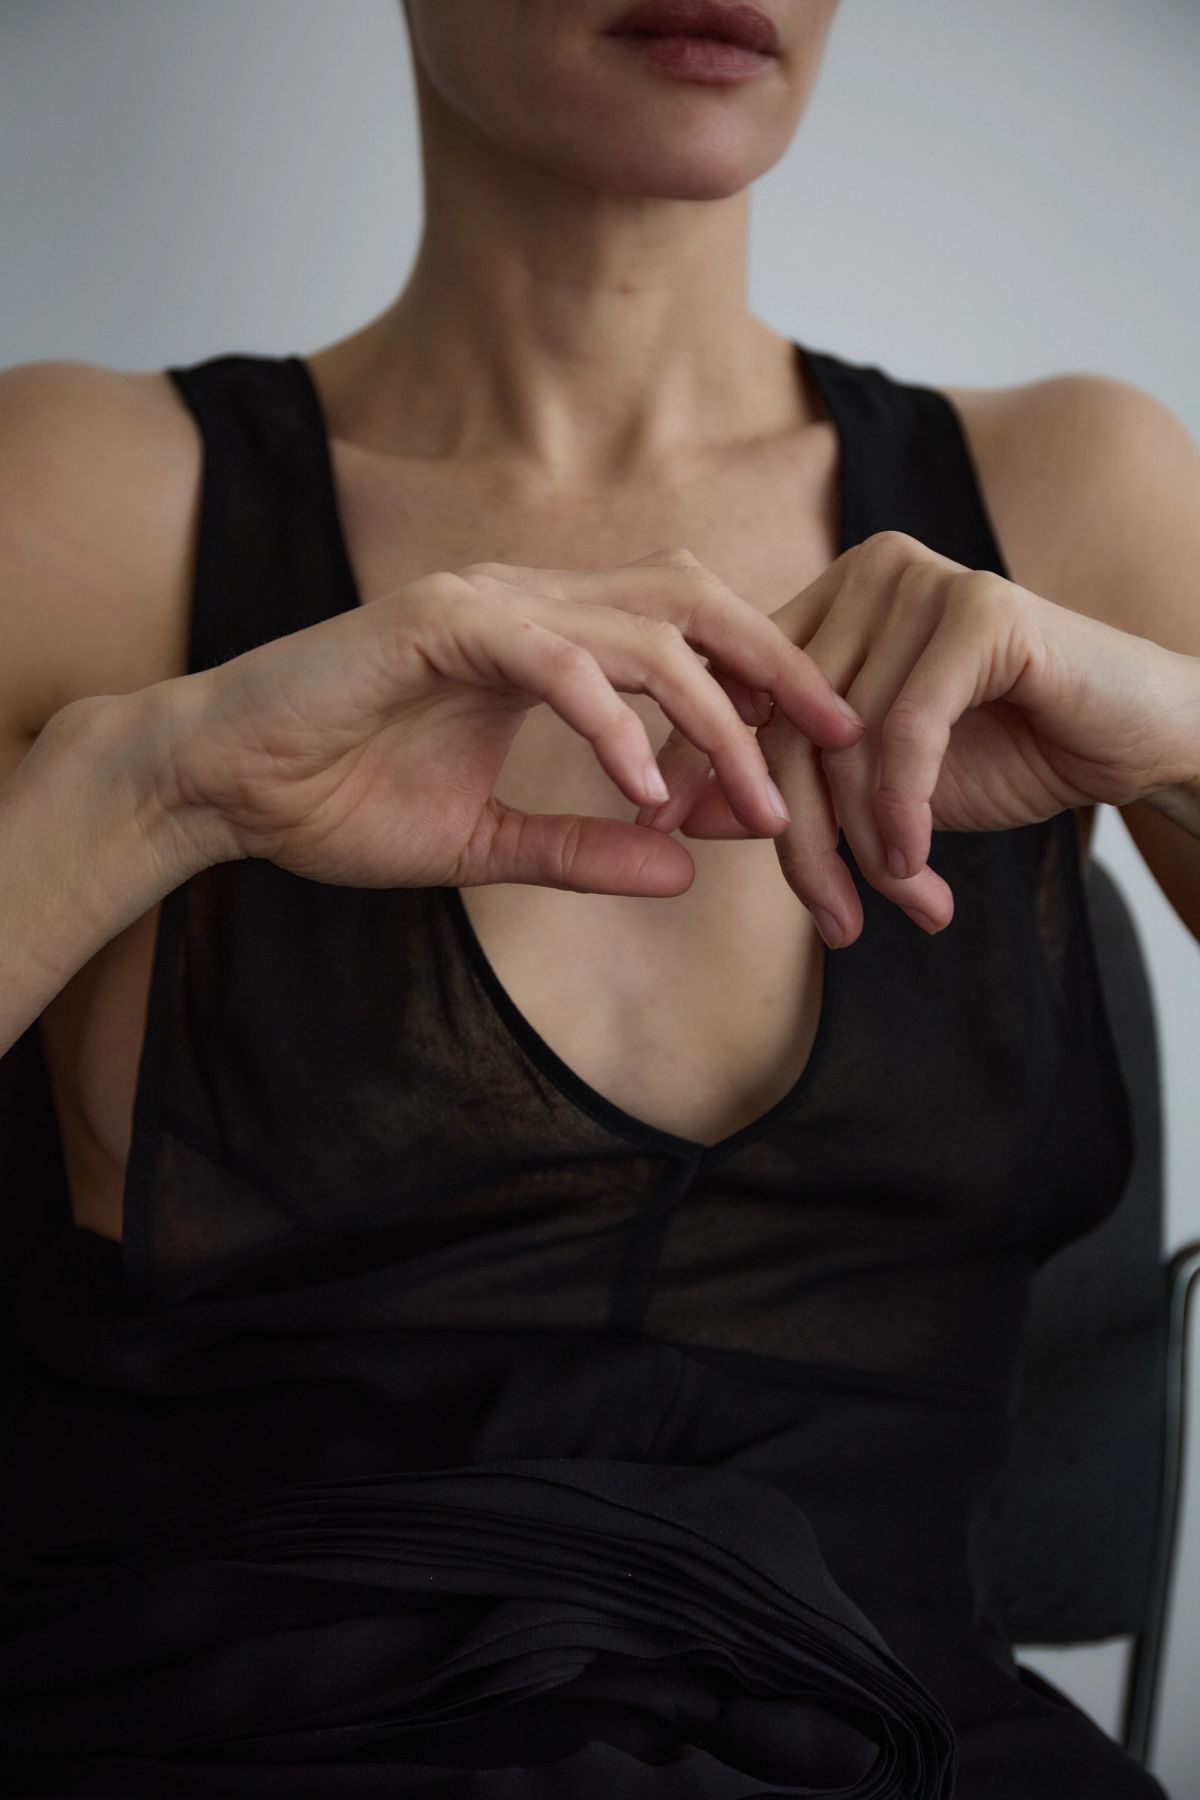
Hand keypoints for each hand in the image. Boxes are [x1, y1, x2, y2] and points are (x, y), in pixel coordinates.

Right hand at [154, 546, 862, 893]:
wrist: (220, 786)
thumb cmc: (337, 801)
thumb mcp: (489, 842)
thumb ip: (588, 846)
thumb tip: (687, 872)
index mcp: (546, 646)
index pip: (683, 638)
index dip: (761, 684)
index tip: (823, 755)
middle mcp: (527, 607)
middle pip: (691, 600)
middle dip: (775, 664)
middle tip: (841, 738)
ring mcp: (483, 606)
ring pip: (639, 628)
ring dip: (709, 713)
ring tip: (758, 794)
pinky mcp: (435, 623)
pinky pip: (552, 660)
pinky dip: (608, 721)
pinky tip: (644, 789)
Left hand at [635, 531, 1198, 945]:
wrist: (1137, 738)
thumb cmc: (1011, 752)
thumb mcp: (882, 785)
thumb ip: (795, 786)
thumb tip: (689, 811)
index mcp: (833, 600)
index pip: (743, 695)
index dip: (704, 766)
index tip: (667, 834)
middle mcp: (868, 574)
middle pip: (785, 725)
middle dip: (800, 839)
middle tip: (834, 923)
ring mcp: (922, 581)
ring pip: (842, 743)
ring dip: (866, 846)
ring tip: (900, 907)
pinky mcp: (978, 609)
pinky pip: (904, 735)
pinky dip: (904, 815)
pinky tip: (918, 871)